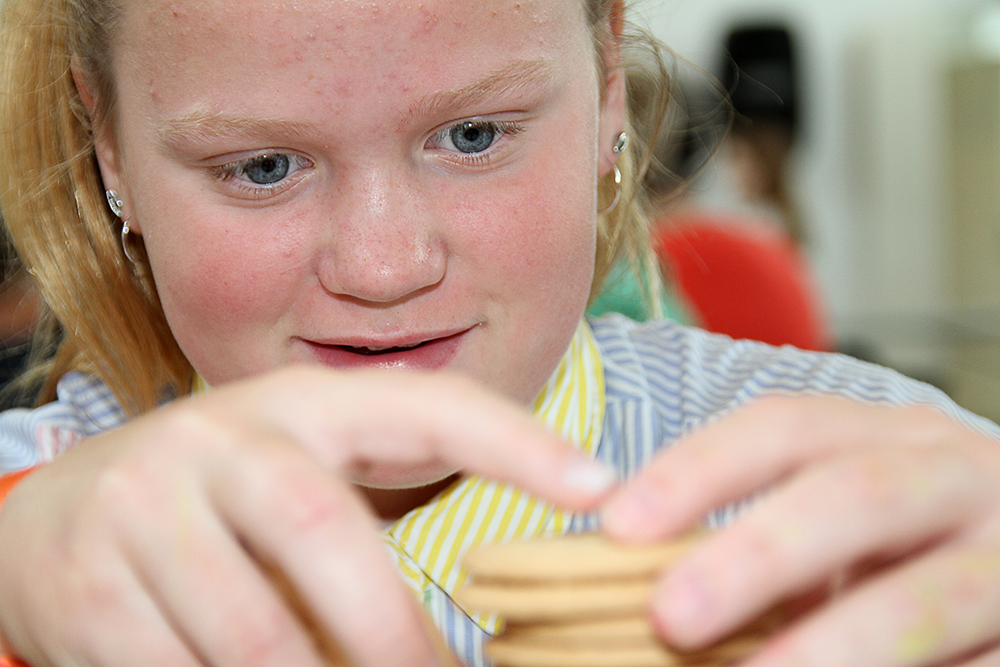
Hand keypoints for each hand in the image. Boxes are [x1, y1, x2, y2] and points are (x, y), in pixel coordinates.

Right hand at [0, 366, 614, 666]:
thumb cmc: (224, 505)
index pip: (424, 406)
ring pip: (253, 630)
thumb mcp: (303, 484)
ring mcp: (147, 501)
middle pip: (326, 529)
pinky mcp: (87, 579)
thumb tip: (460, 629)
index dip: (513, 440)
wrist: (67, 512)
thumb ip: (373, 528)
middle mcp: (224, 435)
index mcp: (302, 404)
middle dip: (394, 632)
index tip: (599, 488)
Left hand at [602, 395, 999, 666]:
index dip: (699, 470)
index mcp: (890, 437)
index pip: (785, 429)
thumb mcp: (841, 522)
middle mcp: (957, 478)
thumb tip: (630, 574)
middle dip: (755, 556)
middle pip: (851, 497)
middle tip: (670, 616)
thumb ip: (761, 538)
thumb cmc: (904, 551)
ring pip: (921, 598)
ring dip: (829, 648)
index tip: (619, 525)